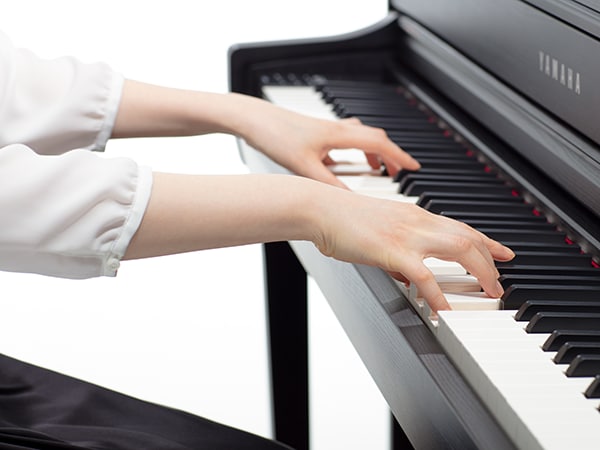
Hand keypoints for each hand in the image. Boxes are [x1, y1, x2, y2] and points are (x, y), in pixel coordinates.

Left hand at [239, 99, 419, 187]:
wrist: (254, 119)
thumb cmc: (276, 136)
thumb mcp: (305, 167)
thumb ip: (330, 185)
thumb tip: (351, 203)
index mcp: (339, 135)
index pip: (380, 144)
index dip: (400, 157)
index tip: (414, 167)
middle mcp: (337, 129)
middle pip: (374, 139)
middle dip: (390, 156)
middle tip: (399, 172)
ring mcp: (326, 129)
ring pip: (359, 138)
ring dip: (372, 153)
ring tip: (376, 170)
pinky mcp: (315, 133)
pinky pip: (343, 141)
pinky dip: (352, 152)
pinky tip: (341, 165)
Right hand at [309, 187, 514, 311]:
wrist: (321, 209)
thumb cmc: (343, 219)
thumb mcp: (380, 232)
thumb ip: (400, 253)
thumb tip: (410, 277)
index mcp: (414, 215)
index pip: (460, 227)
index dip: (486, 241)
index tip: (503, 252)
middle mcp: (417, 221)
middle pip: (468, 238)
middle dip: (490, 261)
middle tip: (499, 282)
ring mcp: (407, 235)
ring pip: (459, 249)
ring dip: (479, 272)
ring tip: (488, 292)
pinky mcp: (392, 251)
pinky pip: (425, 275)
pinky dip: (438, 294)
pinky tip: (443, 309)